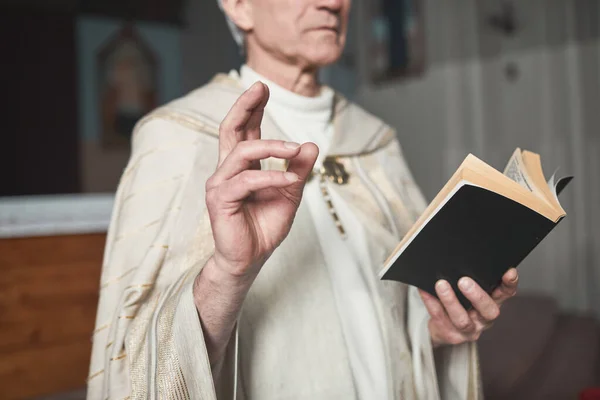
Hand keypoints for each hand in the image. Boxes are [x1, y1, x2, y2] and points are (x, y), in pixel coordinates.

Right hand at [205, 81, 318, 279]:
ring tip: (295, 149)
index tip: (263, 88)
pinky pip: (246, 180)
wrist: (250, 259)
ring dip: (272, 146)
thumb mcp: (290, 195)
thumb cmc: (264, 227)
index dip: (253, 109)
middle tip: (260, 88)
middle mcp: (227, 170)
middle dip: (245, 106)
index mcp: (242, 167)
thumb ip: (298, 170)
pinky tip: (290, 181)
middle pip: (231, 129)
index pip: (245, 131)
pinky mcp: (220, 200)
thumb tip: (311, 144)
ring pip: (241, 151)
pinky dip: (271, 177)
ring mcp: (221, 184)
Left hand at [419, 268, 518, 346]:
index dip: (509, 284)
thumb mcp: (470, 293)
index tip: (508, 271)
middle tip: (464, 281)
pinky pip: (440, 318)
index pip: (506, 293)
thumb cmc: (460, 303)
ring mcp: (469, 330)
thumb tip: (462, 256)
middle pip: (488, 311)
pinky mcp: (450, 335)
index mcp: (493, 303)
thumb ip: (473, 279)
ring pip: (462, 319)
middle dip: (477, 296)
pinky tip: (424, 290)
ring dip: (451, 301)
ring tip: (441, 284)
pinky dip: (431, 303)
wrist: (443, 329)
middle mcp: (484, 319)